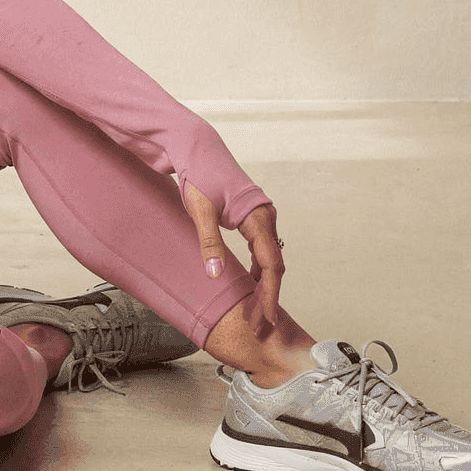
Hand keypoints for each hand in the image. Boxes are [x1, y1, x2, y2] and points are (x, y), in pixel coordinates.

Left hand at [179, 183, 285, 337]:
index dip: (269, 295)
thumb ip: (209, 244)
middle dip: (267, 296)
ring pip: (269, 258)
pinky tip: (248, 282)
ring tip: (252, 310)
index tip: (266, 318)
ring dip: (262, 284)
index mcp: (257, 217)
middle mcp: (265, 217)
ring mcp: (261, 216)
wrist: (196, 146)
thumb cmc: (199, 175)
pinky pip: (261, 248)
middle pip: (273, 265)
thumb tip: (215, 276)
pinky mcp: (251, 216)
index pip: (271, 265)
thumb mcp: (200, 211)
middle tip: (258, 324)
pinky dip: (257, 268)